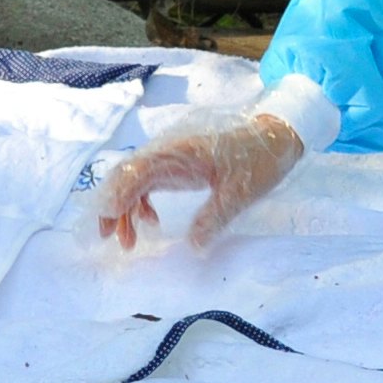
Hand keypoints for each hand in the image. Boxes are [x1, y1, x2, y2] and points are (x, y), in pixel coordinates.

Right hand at [93, 109, 305, 253]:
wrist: (275, 135)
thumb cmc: (259, 159)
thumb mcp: (240, 191)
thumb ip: (215, 217)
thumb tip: (193, 247)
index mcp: (181, 152)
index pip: (137, 169)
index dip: (118, 194)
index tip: (109, 221)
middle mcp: (169, 151)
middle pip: (127, 174)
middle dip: (112, 205)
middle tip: (108, 238)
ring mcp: (171, 157)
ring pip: (134, 179)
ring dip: (125, 208)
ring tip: (128, 241)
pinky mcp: (177, 164)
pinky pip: (148, 181)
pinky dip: (141, 202)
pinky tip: (150, 222)